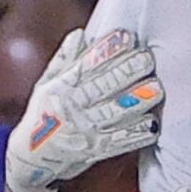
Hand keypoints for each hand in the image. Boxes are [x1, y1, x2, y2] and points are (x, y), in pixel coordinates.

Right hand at [6, 27, 163, 191]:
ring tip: (157, 88)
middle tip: (148, 58)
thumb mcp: (46, 84)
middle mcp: (71, 107)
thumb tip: (81, 33)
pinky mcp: (96, 150)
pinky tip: (153, 124)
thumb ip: (65, 59)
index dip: (107, 50)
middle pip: (102, 86)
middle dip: (127, 71)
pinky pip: (118, 142)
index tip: (127, 36)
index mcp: (60, 87)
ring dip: (136, 101)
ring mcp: (84, 130)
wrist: (33, 158)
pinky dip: (136, 134)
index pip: (86, 64)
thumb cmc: (45, 113)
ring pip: (113, 113)